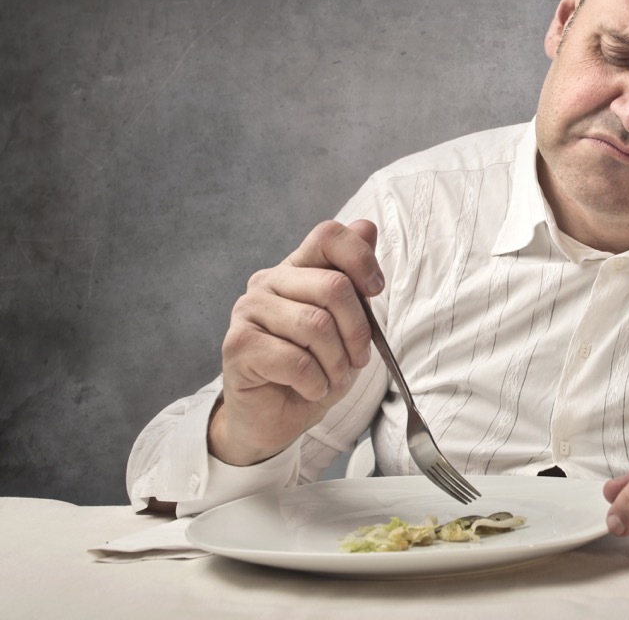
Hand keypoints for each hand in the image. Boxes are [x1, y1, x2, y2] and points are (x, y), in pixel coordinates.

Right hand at [211, 219, 384, 465]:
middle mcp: (268, 282)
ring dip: (337, 363)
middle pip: (333, 286)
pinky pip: (296, 361)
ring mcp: (248, 311)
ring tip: (332, 377)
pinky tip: (310, 389)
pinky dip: (316, 383)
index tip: (375, 291)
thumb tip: (366, 226)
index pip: (328, 235)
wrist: (275, 418)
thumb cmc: (313, 370)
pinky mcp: (238, 345)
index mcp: (296, 269)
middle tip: (357, 359)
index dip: (360, 259)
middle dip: (358, 331)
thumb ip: (354, 278)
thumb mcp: (347, 324)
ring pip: (316, 325)